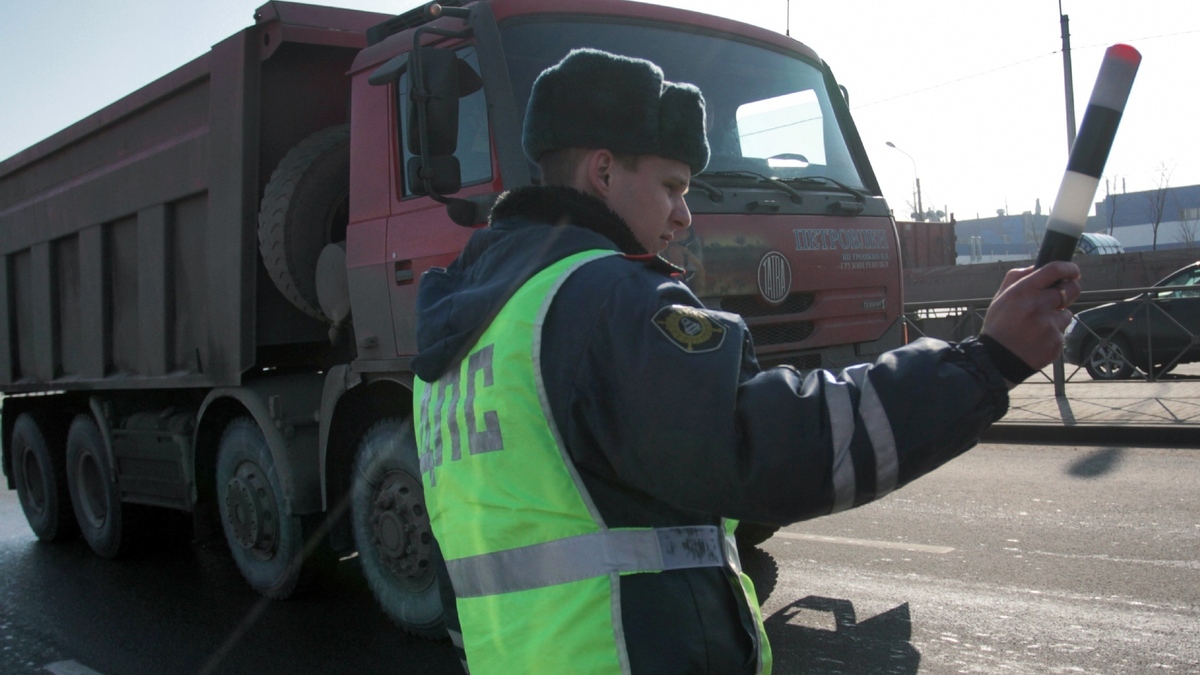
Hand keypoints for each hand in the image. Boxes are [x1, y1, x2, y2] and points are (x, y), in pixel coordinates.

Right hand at [980, 261, 1081, 377]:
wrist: (996, 361)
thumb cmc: (999, 326)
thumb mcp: (1000, 298)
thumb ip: (1017, 278)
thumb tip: (1037, 267)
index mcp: (1022, 291)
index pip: (1054, 269)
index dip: (1068, 268)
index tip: (1073, 271)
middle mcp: (1037, 305)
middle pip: (1071, 289)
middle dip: (1070, 290)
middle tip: (1061, 297)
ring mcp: (1048, 325)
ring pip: (1066, 313)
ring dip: (1057, 317)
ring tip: (1037, 327)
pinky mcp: (1056, 341)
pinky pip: (1062, 332)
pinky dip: (1053, 334)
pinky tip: (1038, 339)